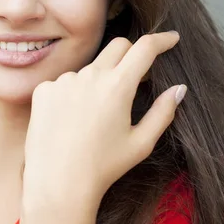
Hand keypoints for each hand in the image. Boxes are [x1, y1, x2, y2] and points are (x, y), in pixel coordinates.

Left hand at [22, 31, 185, 209]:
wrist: (58, 183)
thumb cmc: (103, 167)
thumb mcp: (141, 143)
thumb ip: (164, 111)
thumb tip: (178, 89)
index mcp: (118, 86)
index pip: (145, 48)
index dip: (162, 39)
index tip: (171, 39)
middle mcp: (90, 75)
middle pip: (118, 46)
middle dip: (132, 53)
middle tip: (137, 74)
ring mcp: (63, 80)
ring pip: (91, 68)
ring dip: (100, 80)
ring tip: (95, 118)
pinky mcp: (44, 90)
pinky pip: (65, 82)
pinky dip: (74, 94)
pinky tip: (71, 121)